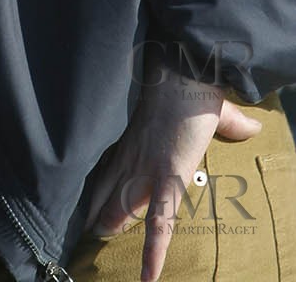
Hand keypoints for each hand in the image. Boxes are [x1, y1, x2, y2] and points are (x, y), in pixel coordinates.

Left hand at [83, 67, 261, 281]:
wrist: (184, 73)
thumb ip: (227, 122)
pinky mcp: (167, 179)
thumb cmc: (192, 85)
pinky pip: (160, 223)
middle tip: (84, 227)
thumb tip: (250, 126)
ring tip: (95, 241)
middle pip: (109, 188)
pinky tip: (148, 277)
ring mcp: (148, 170)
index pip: (114, 166)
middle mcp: (135, 156)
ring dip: (109, 224)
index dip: (103, 184)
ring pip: (122, 207)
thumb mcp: (205, 109)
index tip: (91, 198)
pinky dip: (154, 251)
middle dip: (97, 207)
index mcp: (137, 139)